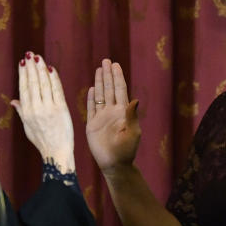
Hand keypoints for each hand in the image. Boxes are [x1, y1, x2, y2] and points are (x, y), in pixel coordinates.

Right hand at [11, 52, 74, 170]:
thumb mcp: (28, 127)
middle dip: (31, 67)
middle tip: (30, 54)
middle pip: (32, 83)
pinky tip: (51, 69)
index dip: (23, 74)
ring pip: (44, 84)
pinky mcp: (61, 109)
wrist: (56, 152)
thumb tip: (14, 101)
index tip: (22, 62)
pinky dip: (54, 78)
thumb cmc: (42, 140)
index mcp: (27, 112)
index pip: (23, 88)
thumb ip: (21, 111)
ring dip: (41, 69)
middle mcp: (36, 108)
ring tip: (38, 58)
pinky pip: (57, 90)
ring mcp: (49, 108)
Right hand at [86, 58, 140, 173]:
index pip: (120, 90)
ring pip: (100, 95)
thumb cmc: (126, 150)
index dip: (117, 77)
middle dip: (108, 74)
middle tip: (106, 60)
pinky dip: (91, 98)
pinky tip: (91, 88)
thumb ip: (131, 116)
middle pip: (109, 88)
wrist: (114, 164)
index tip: (115, 64)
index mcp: (123, 112)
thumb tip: (134, 100)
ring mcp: (102, 117)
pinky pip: (91, 108)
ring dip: (99, 82)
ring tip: (99, 69)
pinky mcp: (92, 124)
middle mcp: (112, 112)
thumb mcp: (133, 133)